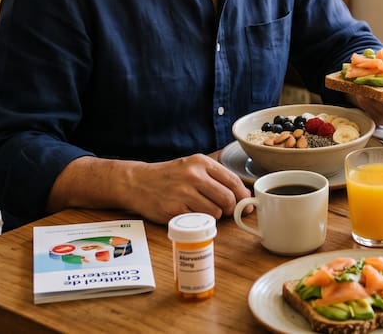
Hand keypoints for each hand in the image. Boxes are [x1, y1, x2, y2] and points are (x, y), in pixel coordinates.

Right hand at [121, 154, 250, 223]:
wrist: (137, 182)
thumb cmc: (169, 177)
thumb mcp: (192, 167)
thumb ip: (216, 178)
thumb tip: (242, 196)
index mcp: (201, 162)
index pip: (233, 180)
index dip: (242, 195)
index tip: (244, 203)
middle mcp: (193, 175)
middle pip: (227, 198)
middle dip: (230, 208)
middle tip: (225, 211)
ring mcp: (183, 193)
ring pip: (215, 212)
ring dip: (214, 216)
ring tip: (204, 210)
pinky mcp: (174, 209)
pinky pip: (198, 220)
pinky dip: (199, 221)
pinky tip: (191, 214)